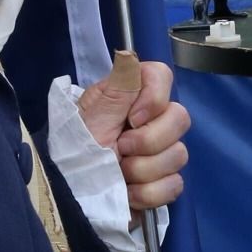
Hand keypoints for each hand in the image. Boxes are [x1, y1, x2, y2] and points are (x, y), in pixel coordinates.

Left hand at [75, 56, 189, 213]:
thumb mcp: (91, 115)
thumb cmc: (75, 152)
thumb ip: (117, 87)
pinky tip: (129, 194)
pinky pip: (175, 184)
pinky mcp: (163, 182)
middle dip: (148, 141)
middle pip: (180, 118)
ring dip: (143, 170)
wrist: (71, 197)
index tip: (132, 118)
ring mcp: (159, 153)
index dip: (154, 99)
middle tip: (120, 150)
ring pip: (179, 155)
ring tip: (120, 175)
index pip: (162, 77)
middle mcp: (150, 121)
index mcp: (131, 98)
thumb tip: (130, 54)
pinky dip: (149, 193)